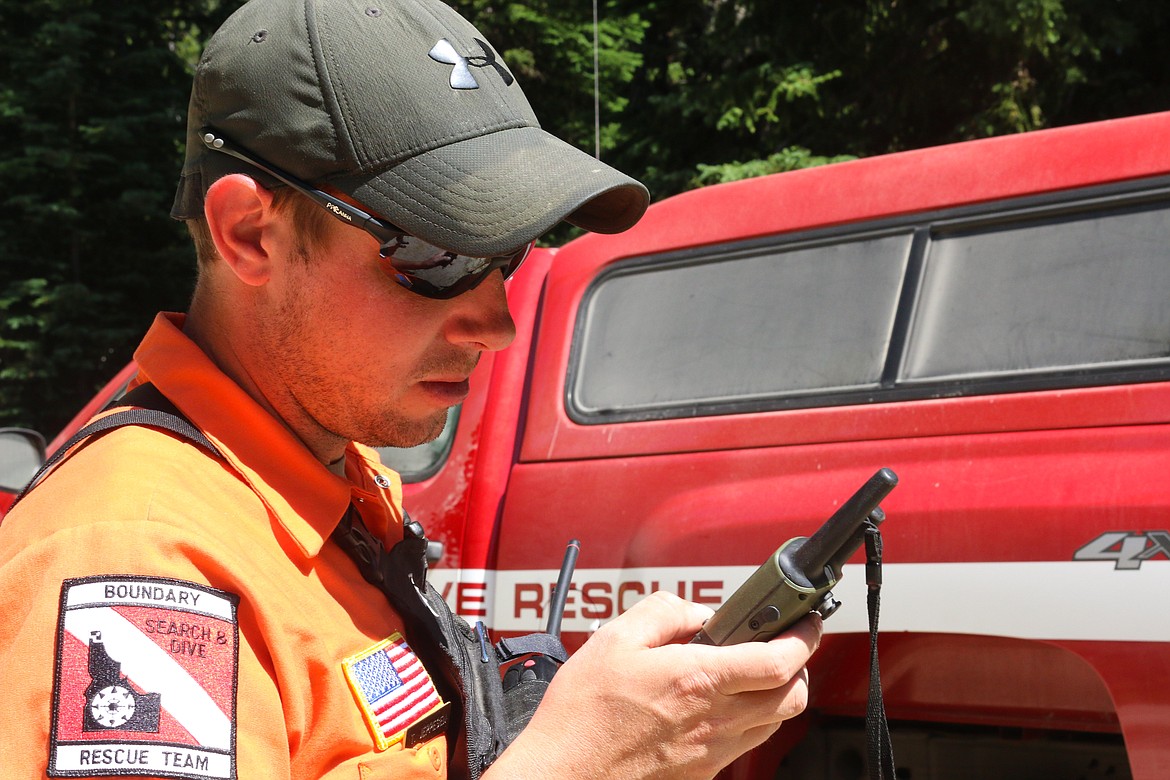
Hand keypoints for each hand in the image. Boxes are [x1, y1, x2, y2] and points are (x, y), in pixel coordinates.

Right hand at [486, 591, 821, 779]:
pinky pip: (742, 746)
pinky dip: (745, 722)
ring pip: (773, 724)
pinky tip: (714, 707)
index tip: (805, 621)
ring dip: (774, 695)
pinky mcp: (700, 775)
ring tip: (748, 674)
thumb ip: (663, 613)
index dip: (803, 636)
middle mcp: (715, 721)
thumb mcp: (614, 639)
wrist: (562, 775)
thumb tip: (696, 612)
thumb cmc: (581, 713)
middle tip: (780, 646)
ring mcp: (711, 753)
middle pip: (792, 697)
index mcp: (698, 680)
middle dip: (798, 667)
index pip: (779, 660)